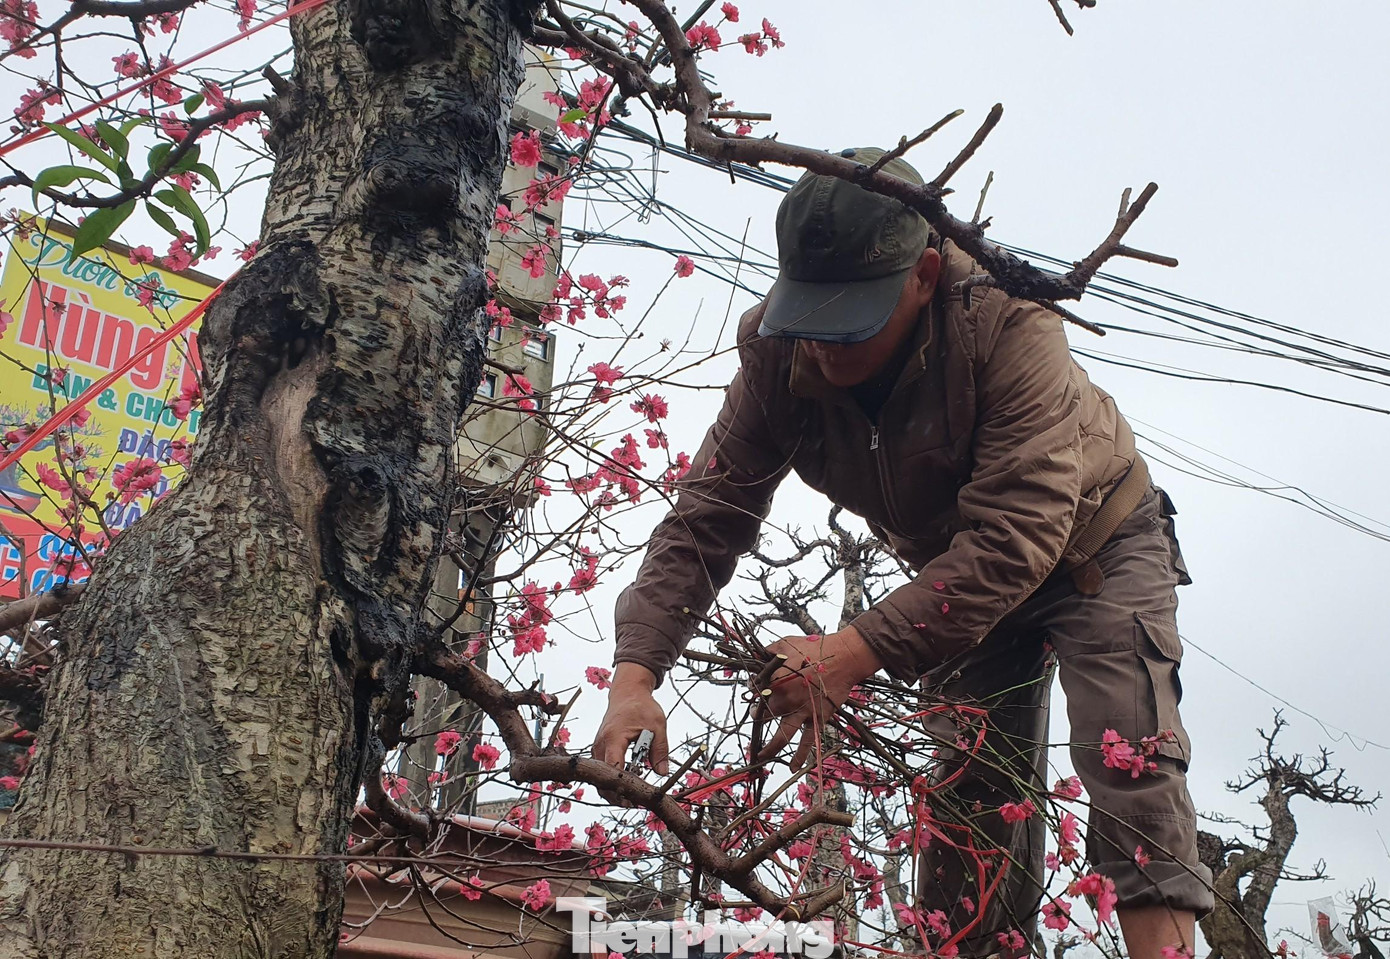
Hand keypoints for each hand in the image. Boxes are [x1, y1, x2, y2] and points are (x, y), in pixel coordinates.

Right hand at [592, 663, 669, 803]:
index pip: (612, 768)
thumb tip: (663, 774)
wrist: (627, 693)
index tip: (634, 798)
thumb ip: (660, 750)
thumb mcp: (658, 726)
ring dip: (612, 790)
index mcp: (614, 737)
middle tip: (634, 804)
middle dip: (615, 794)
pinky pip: (601, 771)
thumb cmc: (642, 707)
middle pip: (601, 778)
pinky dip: (610, 781)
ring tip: (631, 799)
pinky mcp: (599, 750)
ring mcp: (597, 747)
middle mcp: (600, 744)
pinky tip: (626, 788)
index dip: (621, 785)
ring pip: (598, 778)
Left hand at [754, 626, 882, 768]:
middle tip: (754, 722)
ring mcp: (801, 713)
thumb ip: (767, 652)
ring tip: (760, 756)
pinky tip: (793, 767)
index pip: (754, 693)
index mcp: (773, 682)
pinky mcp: (817, 719)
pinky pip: (807, 742)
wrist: (843, 658)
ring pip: (780, 737)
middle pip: (762, 716)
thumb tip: (755, 656)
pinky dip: (800, 756)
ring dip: (768, 749)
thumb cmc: (814, 648)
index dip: (752, 692)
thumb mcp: (786, 644)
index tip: (754, 692)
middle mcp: (784, 701)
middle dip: (756, 719)